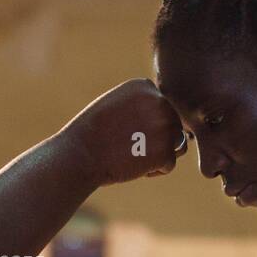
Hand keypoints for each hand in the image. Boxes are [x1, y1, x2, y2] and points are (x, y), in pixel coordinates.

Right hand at [58, 79, 186, 186]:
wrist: (80, 155)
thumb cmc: (92, 134)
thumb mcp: (114, 104)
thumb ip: (140, 104)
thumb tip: (166, 117)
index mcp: (144, 86)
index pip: (160, 106)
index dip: (147, 122)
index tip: (124, 130)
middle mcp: (159, 101)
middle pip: (172, 124)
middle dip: (156, 139)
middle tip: (129, 147)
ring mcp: (164, 126)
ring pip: (176, 143)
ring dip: (159, 153)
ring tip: (134, 156)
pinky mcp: (165, 152)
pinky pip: (170, 164)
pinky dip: (154, 170)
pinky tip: (133, 166)